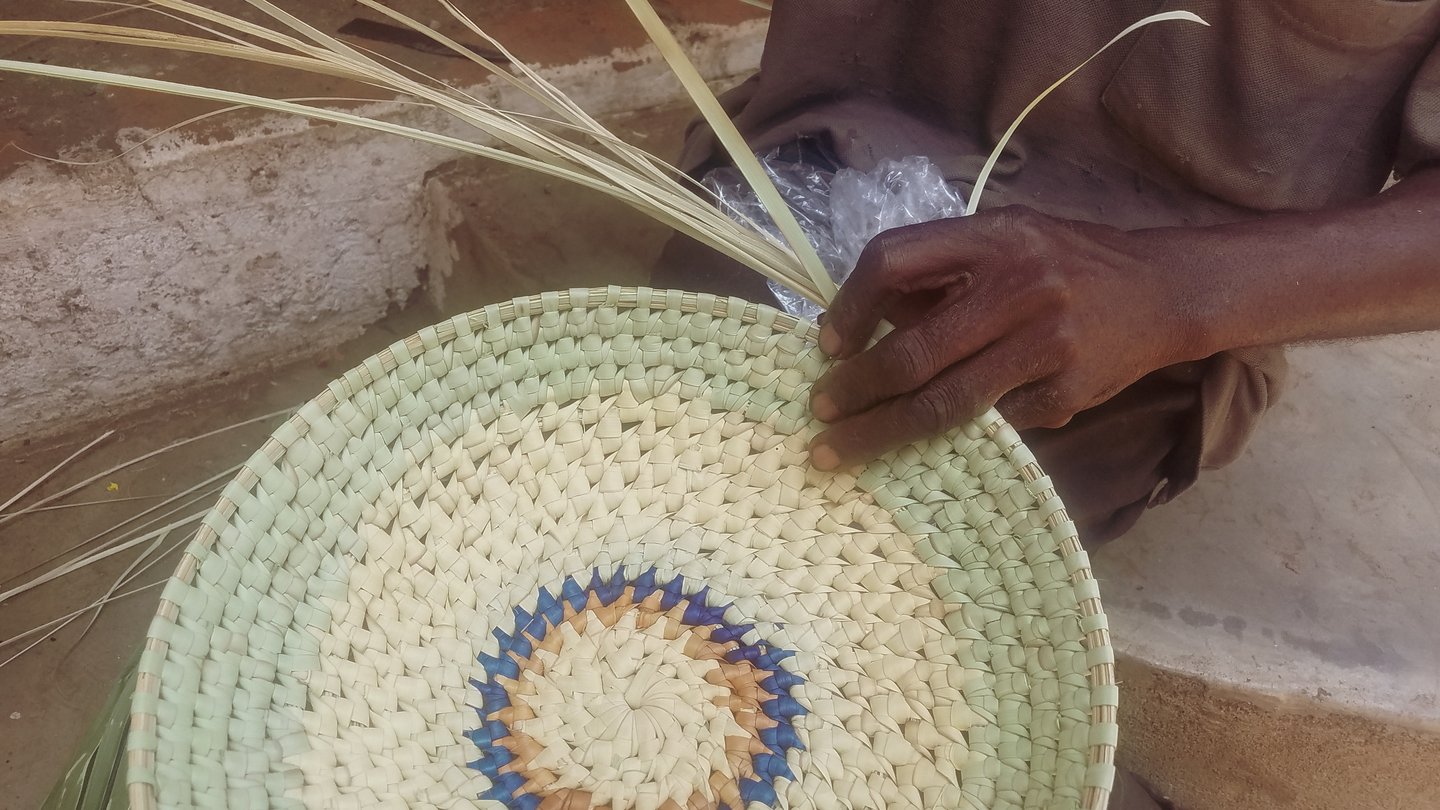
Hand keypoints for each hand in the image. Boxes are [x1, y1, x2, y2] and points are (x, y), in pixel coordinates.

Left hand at [808, 205, 1192, 469]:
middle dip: (854, 389)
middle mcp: (1019, 287)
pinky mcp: (1066, 393)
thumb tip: (859, 323)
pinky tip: (932, 443)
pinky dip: (958, 433)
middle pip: (911, 351)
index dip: (850, 304)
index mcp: (993, 237)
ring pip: (944, 403)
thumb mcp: (1005, 239)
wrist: (1164, 290)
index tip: (829, 343)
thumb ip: (942, 272)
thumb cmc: (1067, 264)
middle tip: (820, 412)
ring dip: (881, 430)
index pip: (893, 260)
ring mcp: (1046, 345)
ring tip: (840, 448)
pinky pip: (992, 422)